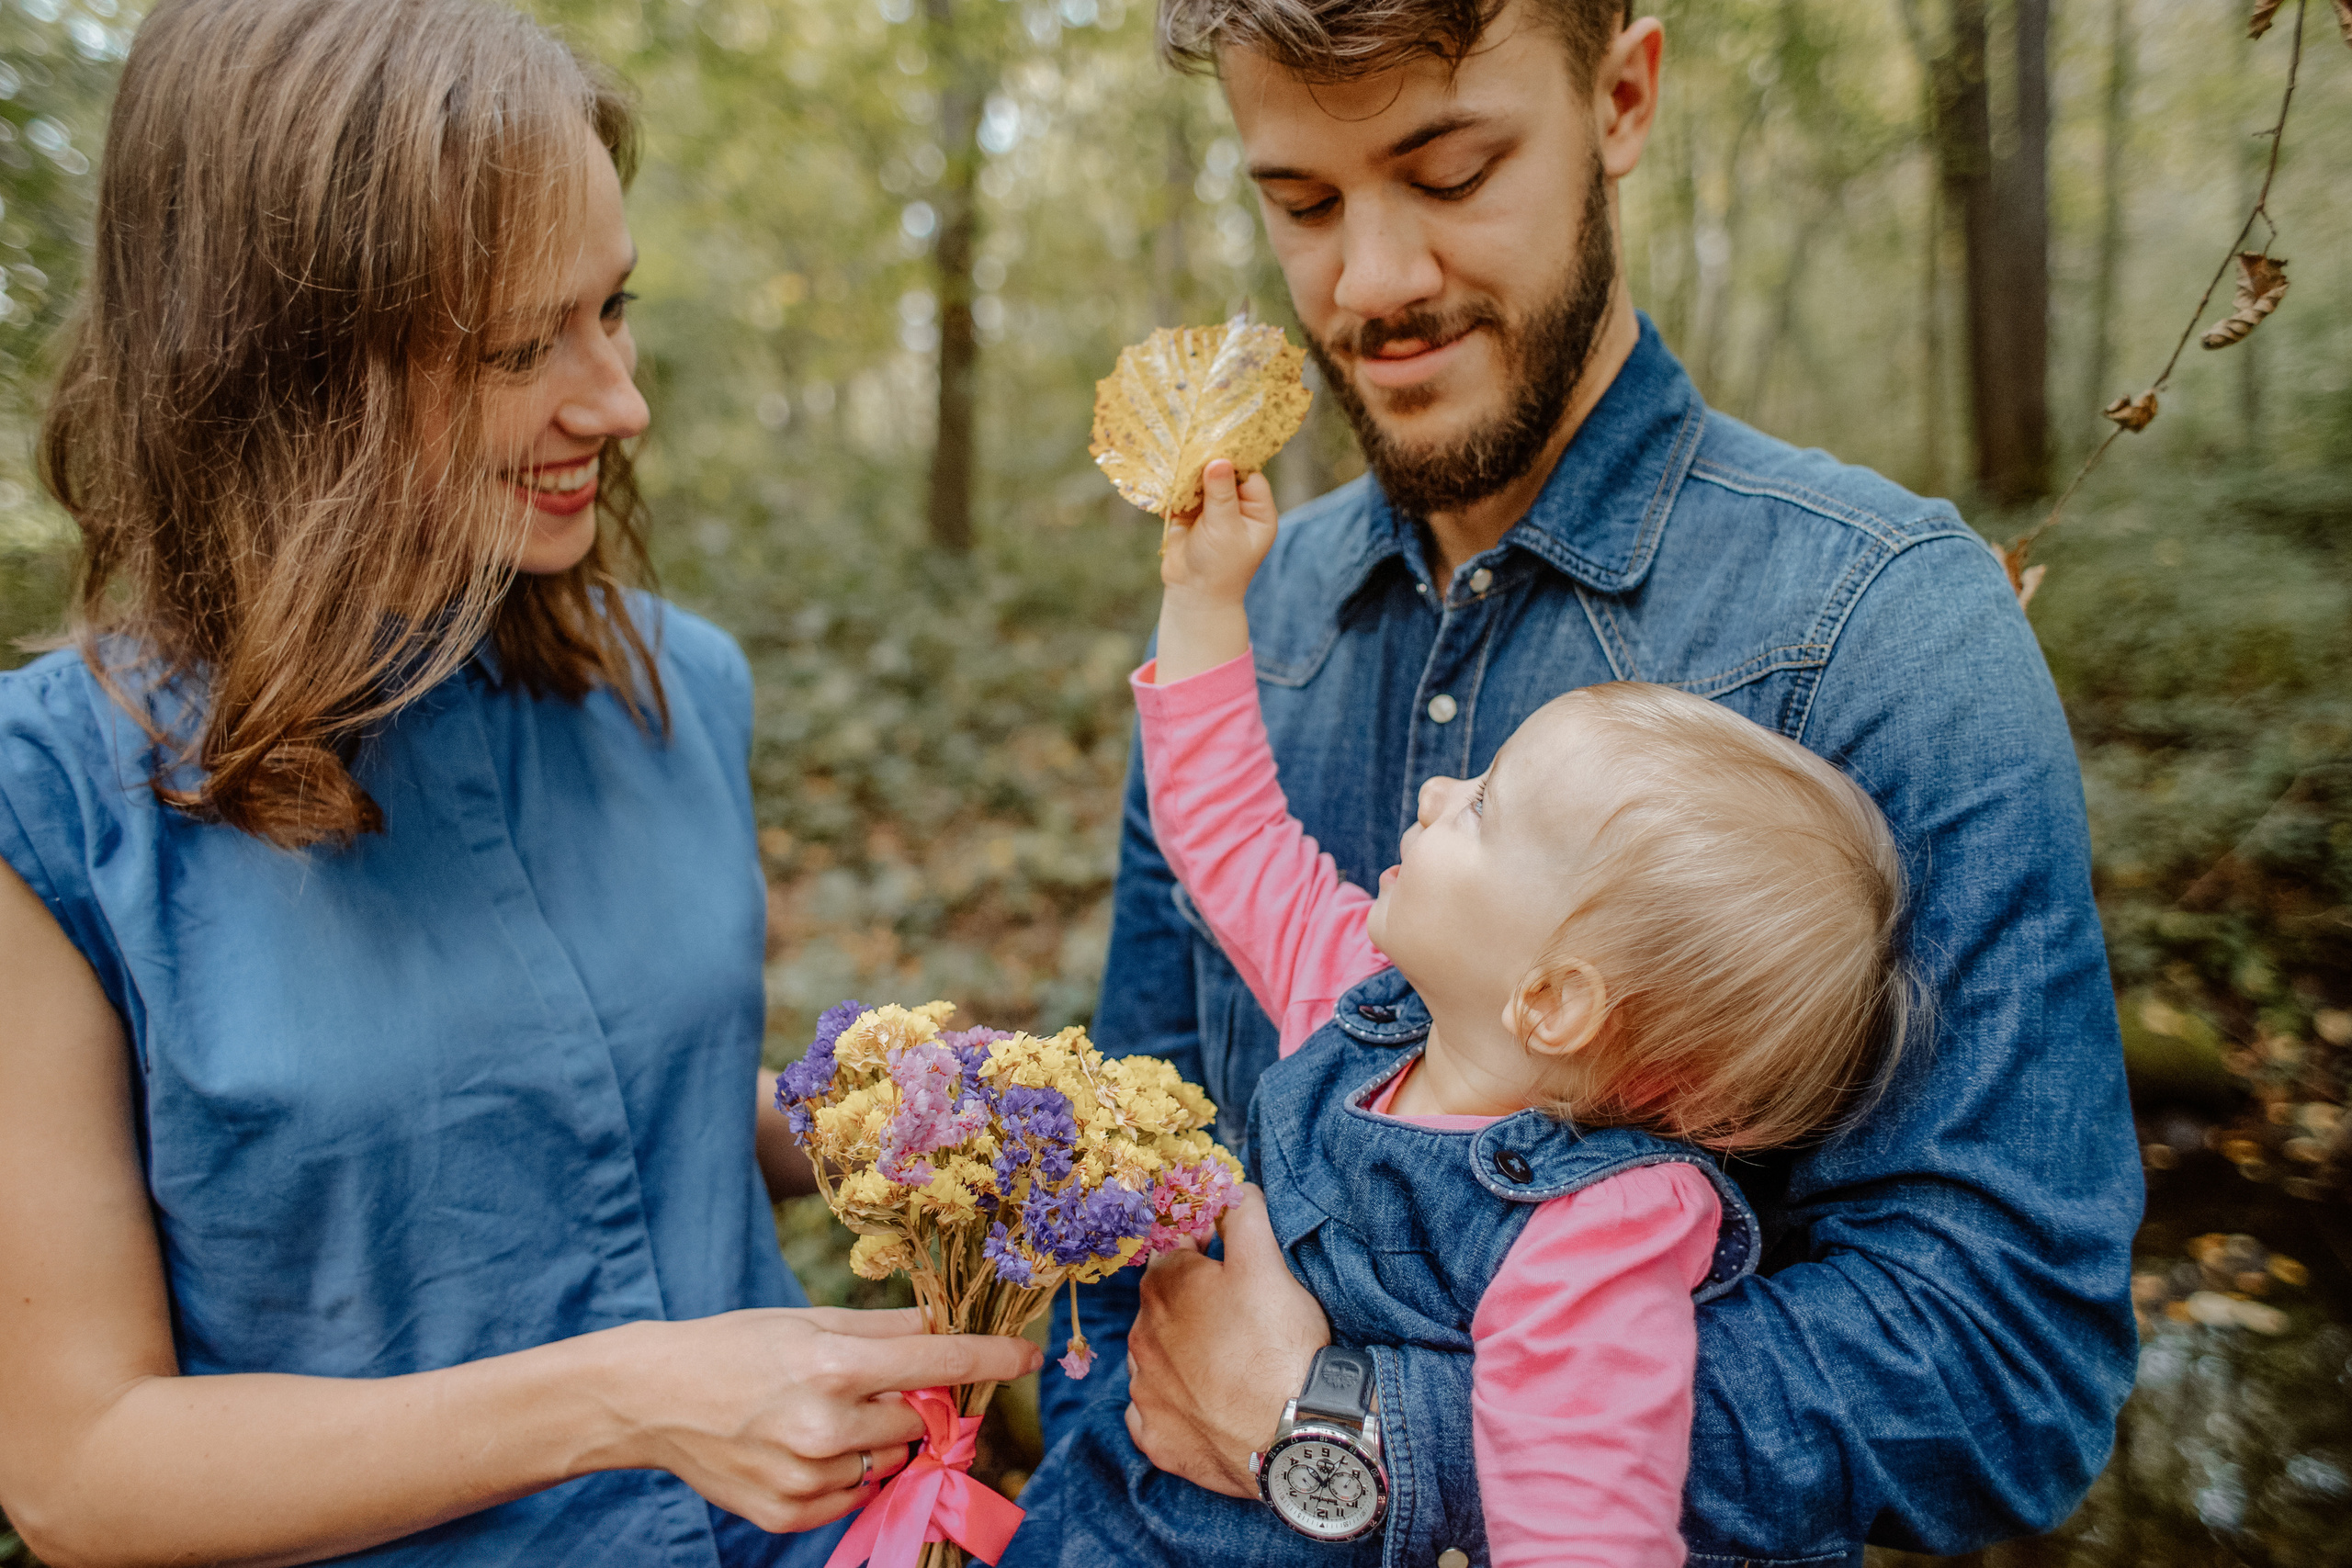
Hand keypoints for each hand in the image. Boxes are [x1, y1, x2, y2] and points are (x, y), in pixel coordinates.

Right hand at [597, 1306, 1043, 1532]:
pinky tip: (805, 1447)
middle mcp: (825, 1427)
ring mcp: (806, 1479)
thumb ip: (888, 1330)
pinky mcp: (790, 1516)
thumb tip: (950, 1328)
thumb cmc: (735, 1347)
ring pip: (890, 1463)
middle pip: (920, 1422)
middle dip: (915, 1405)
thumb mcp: (810, 1322)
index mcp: (833, 1367)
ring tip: (823, 1416)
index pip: (941, 1365)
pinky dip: (847, 1474)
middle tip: (872, 1386)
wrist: (651, 1399)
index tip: (1029, 1357)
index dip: (994, 1360)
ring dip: (879, 1442)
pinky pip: (854, 1496)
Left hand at [1122, 1183, 1329, 1496]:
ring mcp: (1145, 1393)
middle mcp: (1140, 1337)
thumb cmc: (1278, 1342)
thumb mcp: (1266, 1262)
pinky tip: (1206, 1403)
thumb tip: (1230, 1188)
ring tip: (1229, 1359)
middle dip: (1192, 1299)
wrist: (1291, 1436)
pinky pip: (1154, 1413)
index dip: (1201, 1245)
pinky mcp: (1155, 1439)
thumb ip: (1243, 1215)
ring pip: (1155, 1357)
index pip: (1172, 1249)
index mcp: (1163, 1287)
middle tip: (1237, 1310)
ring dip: (1181, 1351)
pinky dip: (1175, 1405)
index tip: (1227, 1255)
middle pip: (1162, 1304)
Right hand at [1154, 459, 1279, 684]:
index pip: (1249, 475)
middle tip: (1190, 448)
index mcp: (1258, 512)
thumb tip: (1218, 461)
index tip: (1214, 447)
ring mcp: (1214, 509)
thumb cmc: (1219, 566)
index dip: (1233, 461)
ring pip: (1201, 481)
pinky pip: (1183, 493)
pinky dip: (1174, 487)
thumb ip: (1221, 494)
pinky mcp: (1192, 514)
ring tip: (1175, 461)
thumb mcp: (1224, 528)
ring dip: (1188, 474)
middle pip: (1224, 474)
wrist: (1193, 595)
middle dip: (1206, 464)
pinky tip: (1165, 479)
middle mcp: (1239, 507)